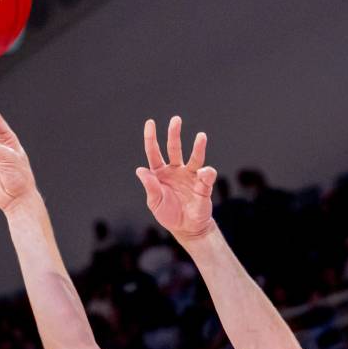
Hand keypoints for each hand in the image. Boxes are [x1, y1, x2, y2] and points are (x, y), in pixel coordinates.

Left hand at [136, 116, 217, 240]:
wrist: (187, 229)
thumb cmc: (169, 214)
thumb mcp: (155, 202)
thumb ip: (150, 186)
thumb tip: (140, 170)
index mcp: (160, 173)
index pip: (154, 152)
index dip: (151, 137)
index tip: (150, 122)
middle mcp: (176, 171)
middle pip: (174, 148)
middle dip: (174, 133)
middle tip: (176, 119)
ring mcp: (190, 176)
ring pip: (194, 158)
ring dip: (198, 147)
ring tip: (201, 136)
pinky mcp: (203, 185)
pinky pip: (206, 176)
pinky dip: (207, 173)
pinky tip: (205, 173)